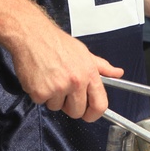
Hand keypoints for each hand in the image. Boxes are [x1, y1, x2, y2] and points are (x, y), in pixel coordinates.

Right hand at [8, 24, 123, 122]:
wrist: (32, 35)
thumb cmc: (57, 42)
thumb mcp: (84, 53)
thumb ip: (102, 67)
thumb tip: (117, 73)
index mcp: (89, 73)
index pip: (100, 104)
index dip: (94, 114)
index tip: (89, 115)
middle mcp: (76, 82)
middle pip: (77, 111)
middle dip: (69, 106)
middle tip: (63, 90)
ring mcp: (58, 88)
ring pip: (57, 107)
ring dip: (53, 98)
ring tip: (50, 78)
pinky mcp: (41, 92)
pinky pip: (42, 102)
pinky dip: (39, 94)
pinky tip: (40, 78)